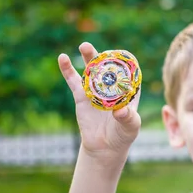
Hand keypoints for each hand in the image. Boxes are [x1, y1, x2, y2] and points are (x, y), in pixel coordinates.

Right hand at [58, 42, 141, 159]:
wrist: (104, 147)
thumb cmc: (123, 135)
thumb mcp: (130, 127)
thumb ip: (127, 118)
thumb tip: (120, 111)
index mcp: (127, 90)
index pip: (128, 71)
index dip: (125, 61)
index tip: (121, 54)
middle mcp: (111, 86)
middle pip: (108, 67)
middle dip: (103, 55)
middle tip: (101, 47)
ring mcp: (96, 89)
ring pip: (91, 70)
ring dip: (88, 57)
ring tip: (84, 45)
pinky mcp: (81, 96)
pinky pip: (74, 81)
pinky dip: (67, 69)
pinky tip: (62, 58)